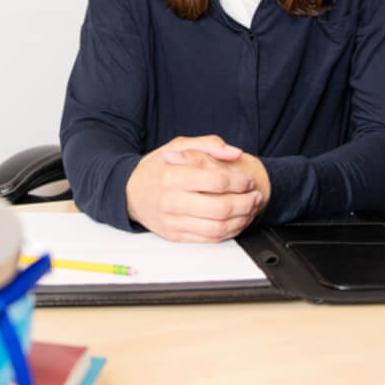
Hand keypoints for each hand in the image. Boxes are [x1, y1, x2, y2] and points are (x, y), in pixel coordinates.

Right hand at [125, 134, 267, 242]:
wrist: (129, 192)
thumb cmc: (156, 169)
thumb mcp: (177, 146)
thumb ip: (208, 145)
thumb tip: (234, 152)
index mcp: (173, 175)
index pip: (217, 181)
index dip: (240, 181)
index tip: (248, 180)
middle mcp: (172, 200)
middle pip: (221, 207)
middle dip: (246, 203)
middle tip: (256, 196)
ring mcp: (173, 220)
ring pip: (218, 227)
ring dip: (241, 220)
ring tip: (250, 209)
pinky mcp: (175, 235)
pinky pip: (209, 239)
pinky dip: (229, 232)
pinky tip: (236, 221)